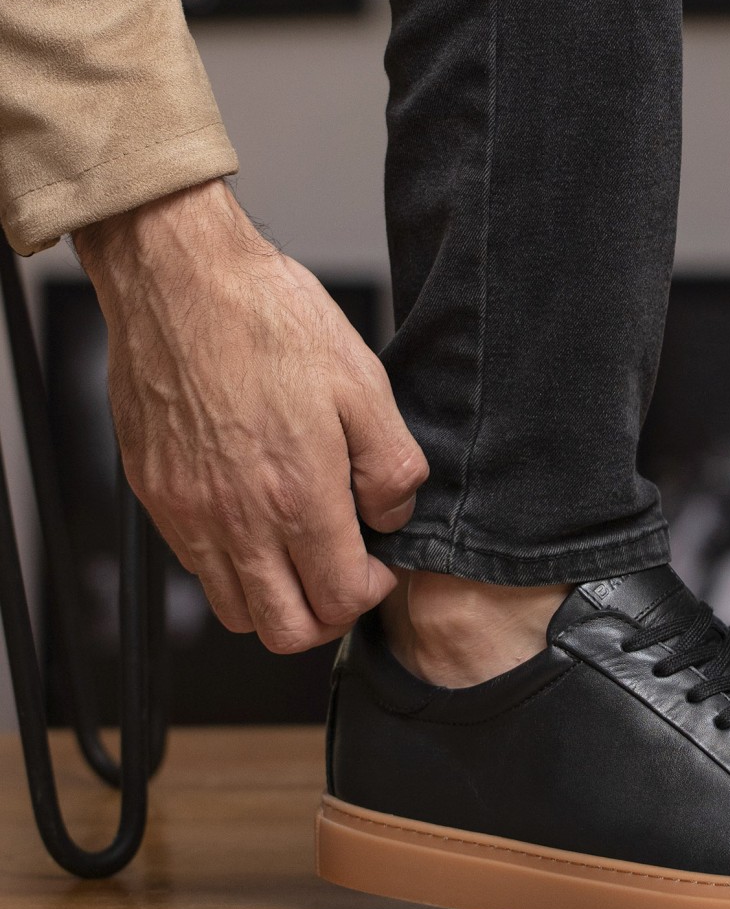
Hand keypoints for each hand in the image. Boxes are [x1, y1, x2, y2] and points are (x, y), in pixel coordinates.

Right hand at [75, 181, 427, 653]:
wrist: (180, 279)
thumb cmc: (270, 320)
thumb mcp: (364, 384)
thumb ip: (391, 466)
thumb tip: (393, 517)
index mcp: (297, 496)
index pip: (340, 600)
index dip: (372, 592)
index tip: (379, 562)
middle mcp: (236, 519)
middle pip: (285, 629)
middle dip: (328, 614)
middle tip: (345, 572)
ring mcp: (188, 512)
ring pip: (235, 610)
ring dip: (276, 597)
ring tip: (301, 550)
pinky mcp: (155, 495)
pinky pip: (195, 566)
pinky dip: (231, 566)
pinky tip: (255, 519)